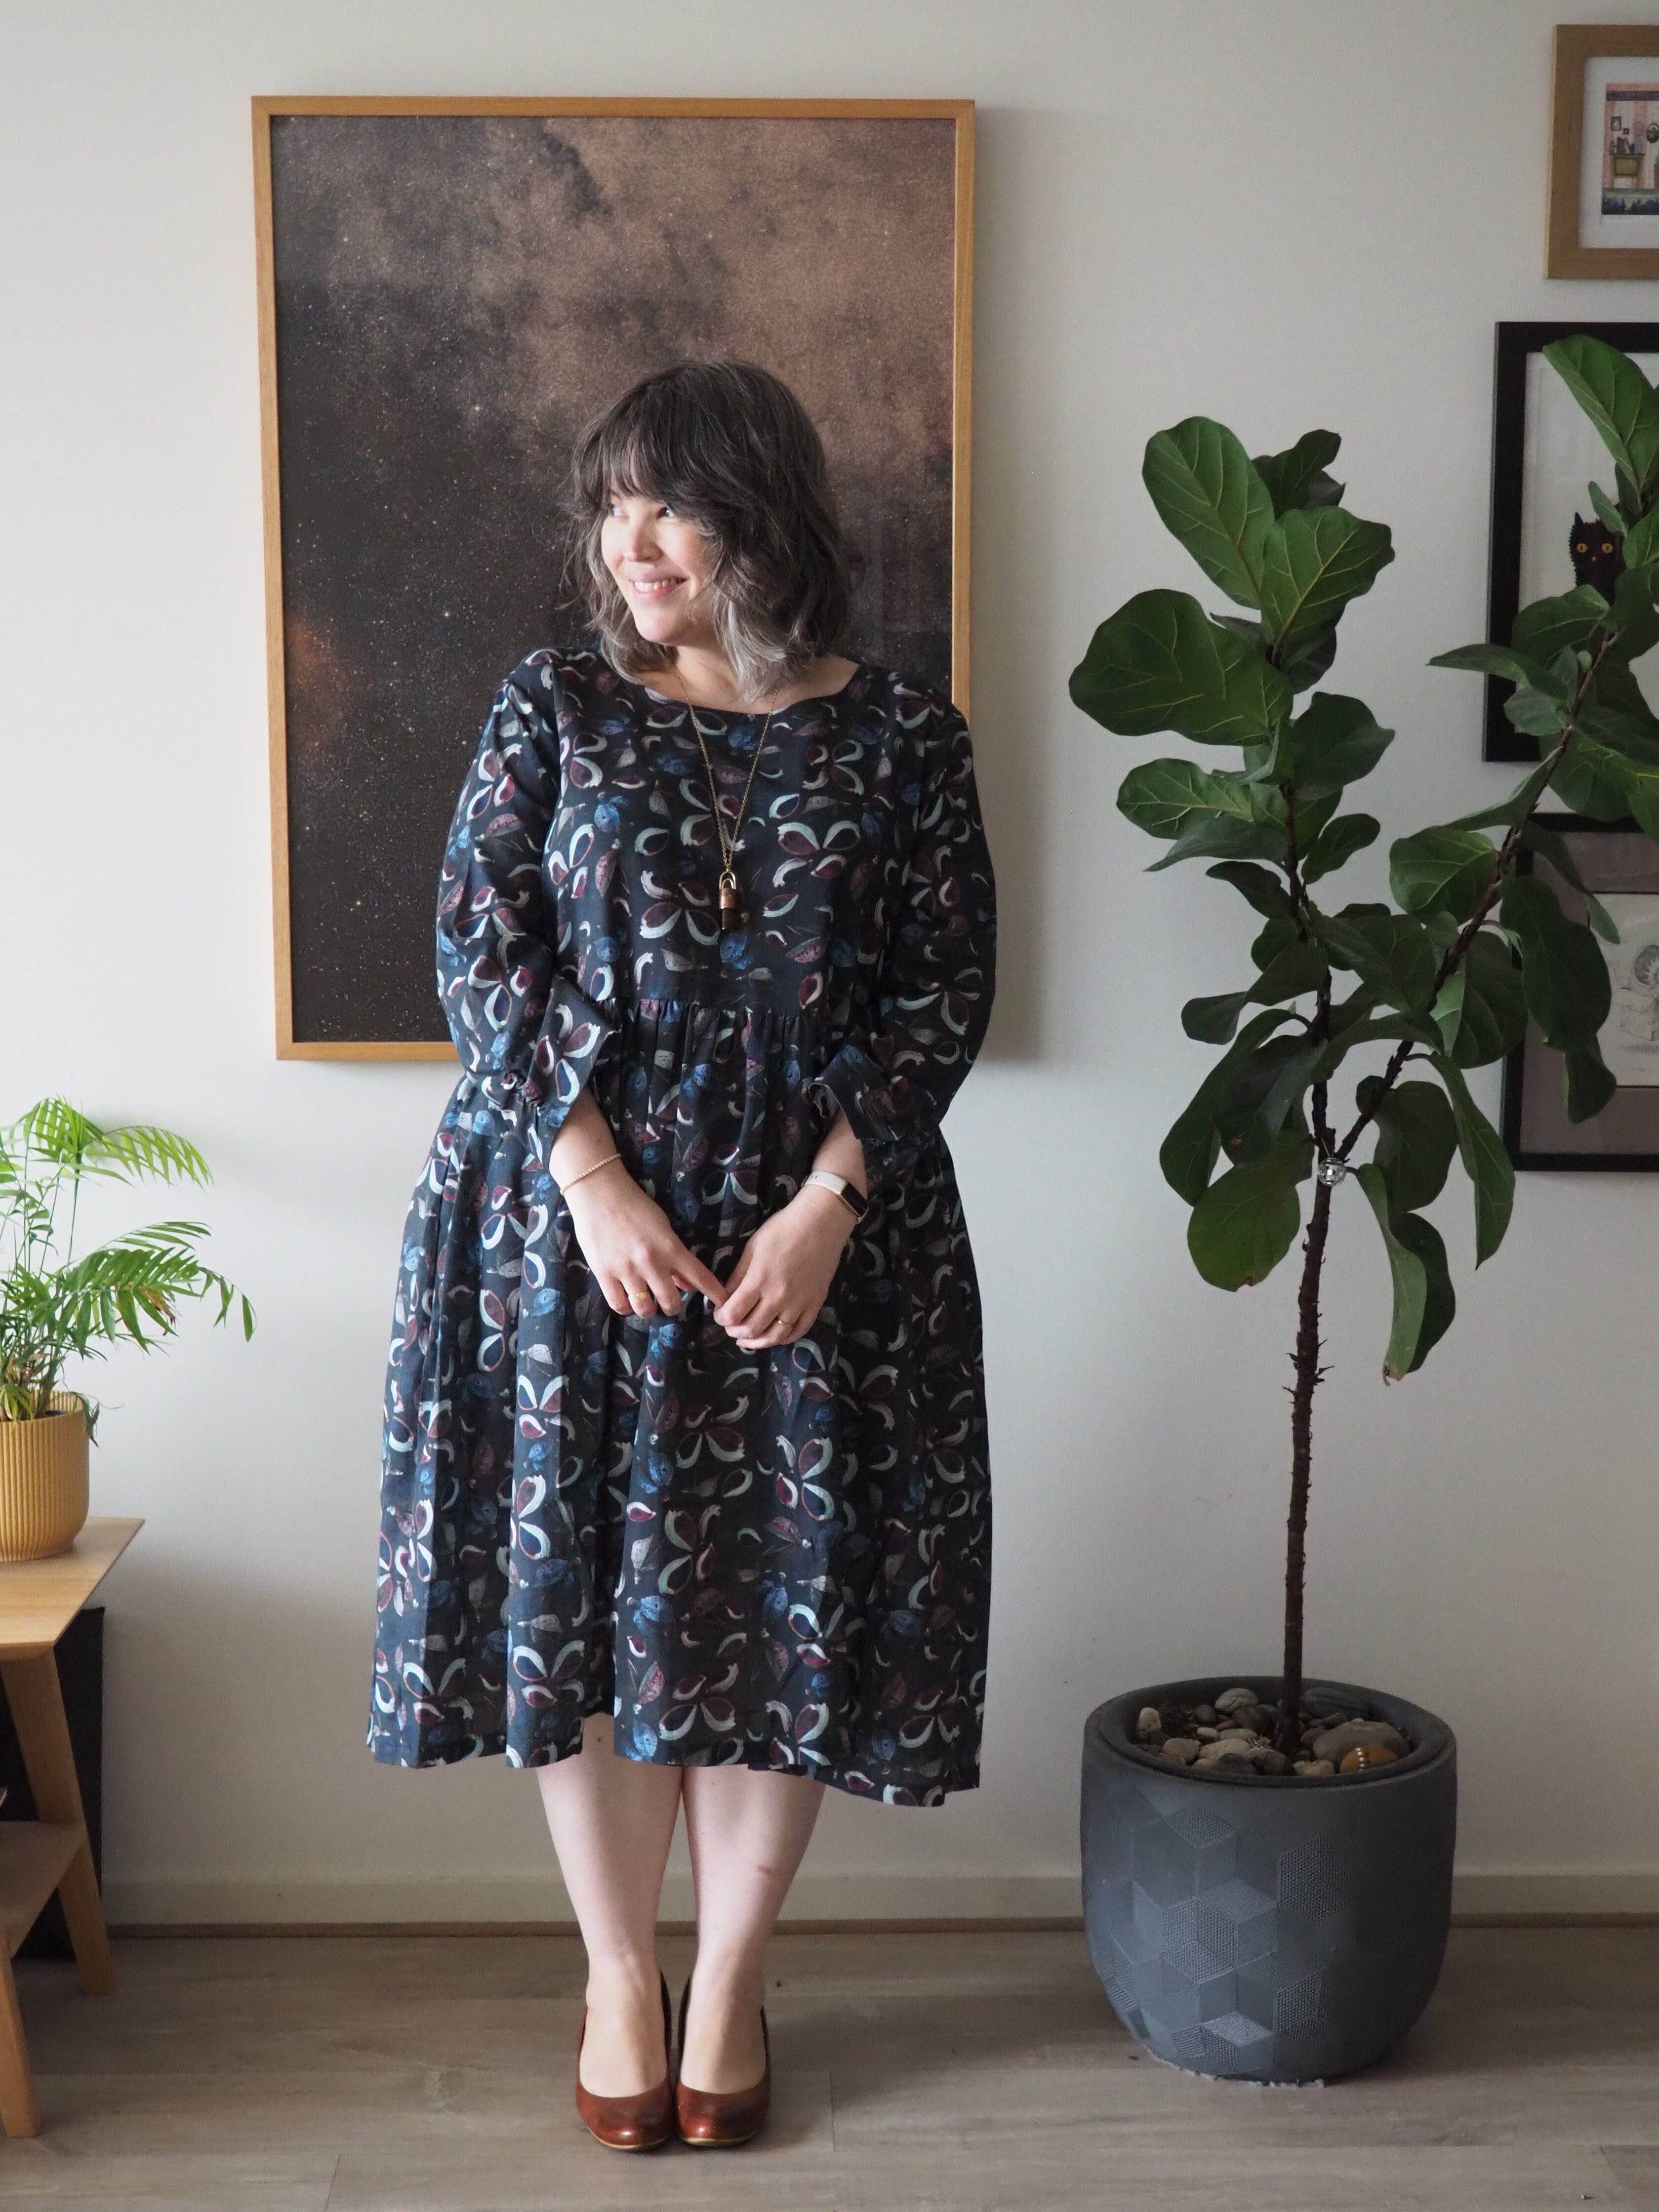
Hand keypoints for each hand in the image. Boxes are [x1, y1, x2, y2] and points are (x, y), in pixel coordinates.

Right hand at [562, 1161, 725, 1319]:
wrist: (599, 1192)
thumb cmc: (635, 1206)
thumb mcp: (663, 1227)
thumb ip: (676, 1257)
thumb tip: (688, 1285)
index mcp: (670, 1247)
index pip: (699, 1276)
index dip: (714, 1293)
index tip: (723, 1304)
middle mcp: (651, 1262)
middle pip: (671, 1302)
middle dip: (672, 1305)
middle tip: (667, 1300)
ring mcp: (627, 1270)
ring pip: (645, 1309)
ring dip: (648, 1309)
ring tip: (645, 1301)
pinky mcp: (604, 1274)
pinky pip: (618, 1305)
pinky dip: (625, 1307)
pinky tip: (626, 1299)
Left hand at [712, 1184, 858, 1350]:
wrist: (821, 1223)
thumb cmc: (783, 1229)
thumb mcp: (752, 1248)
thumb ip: (738, 1276)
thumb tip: (724, 1298)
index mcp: (759, 1280)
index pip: (733, 1314)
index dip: (721, 1318)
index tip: (719, 1313)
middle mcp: (779, 1297)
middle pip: (751, 1329)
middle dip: (734, 1331)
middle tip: (730, 1325)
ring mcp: (799, 1303)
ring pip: (775, 1336)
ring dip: (756, 1342)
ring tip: (747, 1338)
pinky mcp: (815, 1304)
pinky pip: (798, 1331)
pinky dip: (783, 1339)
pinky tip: (773, 1335)